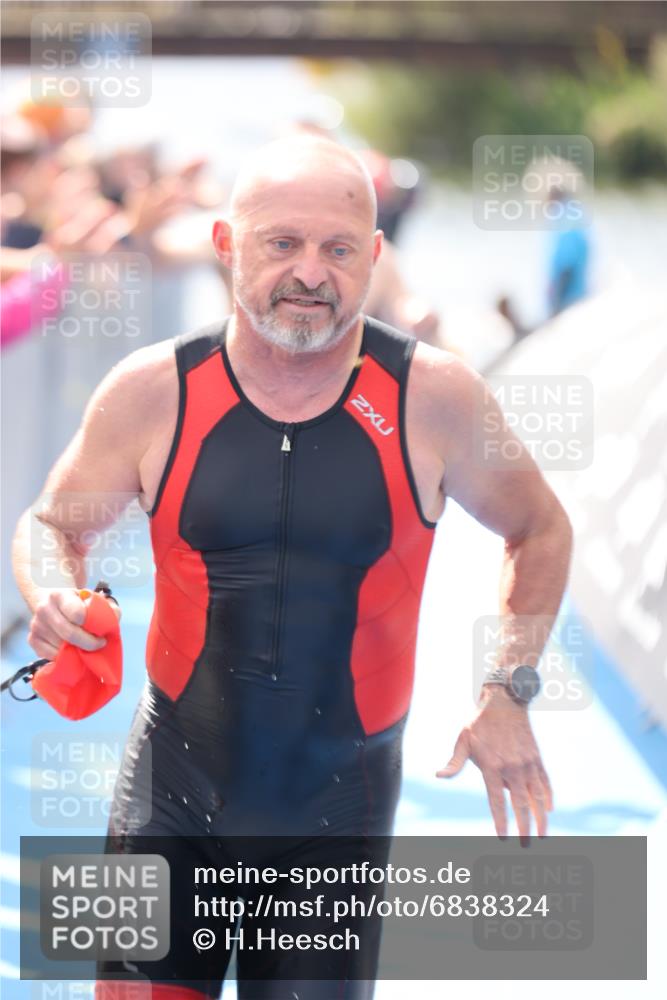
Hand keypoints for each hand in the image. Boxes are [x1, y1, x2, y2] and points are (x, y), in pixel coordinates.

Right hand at [27, 588, 120, 660]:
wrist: (51, 602)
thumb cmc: (77, 603)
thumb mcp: (93, 600)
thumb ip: (108, 608)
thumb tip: (113, 621)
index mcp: (60, 595)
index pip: (77, 614)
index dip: (92, 627)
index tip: (102, 634)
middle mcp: (44, 609)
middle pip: (69, 634)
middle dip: (88, 644)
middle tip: (99, 645)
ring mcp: (36, 625)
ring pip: (60, 647)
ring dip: (76, 651)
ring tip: (84, 646)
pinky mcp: (32, 640)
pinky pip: (51, 656)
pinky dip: (64, 657)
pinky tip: (72, 650)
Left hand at [435, 686, 552, 842]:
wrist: (504, 703)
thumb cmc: (479, 724)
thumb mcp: (462, 741)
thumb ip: (454, 763)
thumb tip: (438, 776)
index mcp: (492, 766)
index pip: (497, 801)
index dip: (500, 820)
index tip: (502, 837)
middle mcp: (512, 767)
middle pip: (521, 803)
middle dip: (524, 826)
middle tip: (526, 845)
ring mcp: (527, 763)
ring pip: (537, 796)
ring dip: (541, 817)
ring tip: (542, 835)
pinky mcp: (536, 759)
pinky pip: (545, 782)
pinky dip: (548, 797)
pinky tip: (548, 810)